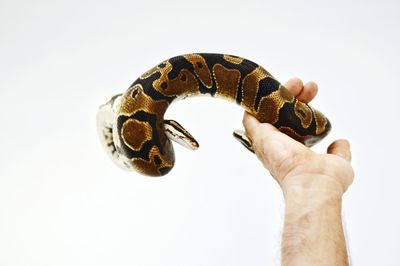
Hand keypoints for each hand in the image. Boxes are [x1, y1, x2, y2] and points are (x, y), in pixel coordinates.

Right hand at [243, 78, 353, 196]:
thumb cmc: (326, 180)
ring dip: (278, 95)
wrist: (313, 184)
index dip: (302, 104)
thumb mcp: (339, 162)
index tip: (312, 93)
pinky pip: (249, 116)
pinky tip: (260, 88)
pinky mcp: (260, 135)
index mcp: (292, 151)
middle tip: (308, 86)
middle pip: (280, 113)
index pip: (292, 121)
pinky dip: (252, 102)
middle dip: (294, 95)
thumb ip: (338, 152)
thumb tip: (340, 144)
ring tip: (296, 82)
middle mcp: (278, 145)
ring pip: (267, 111)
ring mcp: (267, 140)